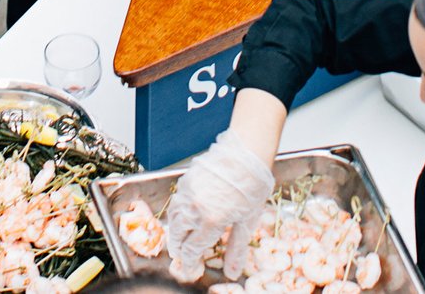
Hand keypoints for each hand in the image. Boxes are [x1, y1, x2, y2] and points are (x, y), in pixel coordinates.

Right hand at [164, 128, 276, 279]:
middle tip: (183, 256)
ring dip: (175, 232)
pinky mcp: (186, 180)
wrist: (247, 151)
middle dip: (178, 250)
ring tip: (180, 239)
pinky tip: (184, 217)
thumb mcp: (248, 221)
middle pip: (176, 236)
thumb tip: (231, 272)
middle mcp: (195, 207)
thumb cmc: (252, 184)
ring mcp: (188, 192)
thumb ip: (236, 248)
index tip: (191, 270)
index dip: (190, 263)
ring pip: (172, 219)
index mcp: (211, 220)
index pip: (191, 250)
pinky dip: (176, 214)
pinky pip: (176, 202)